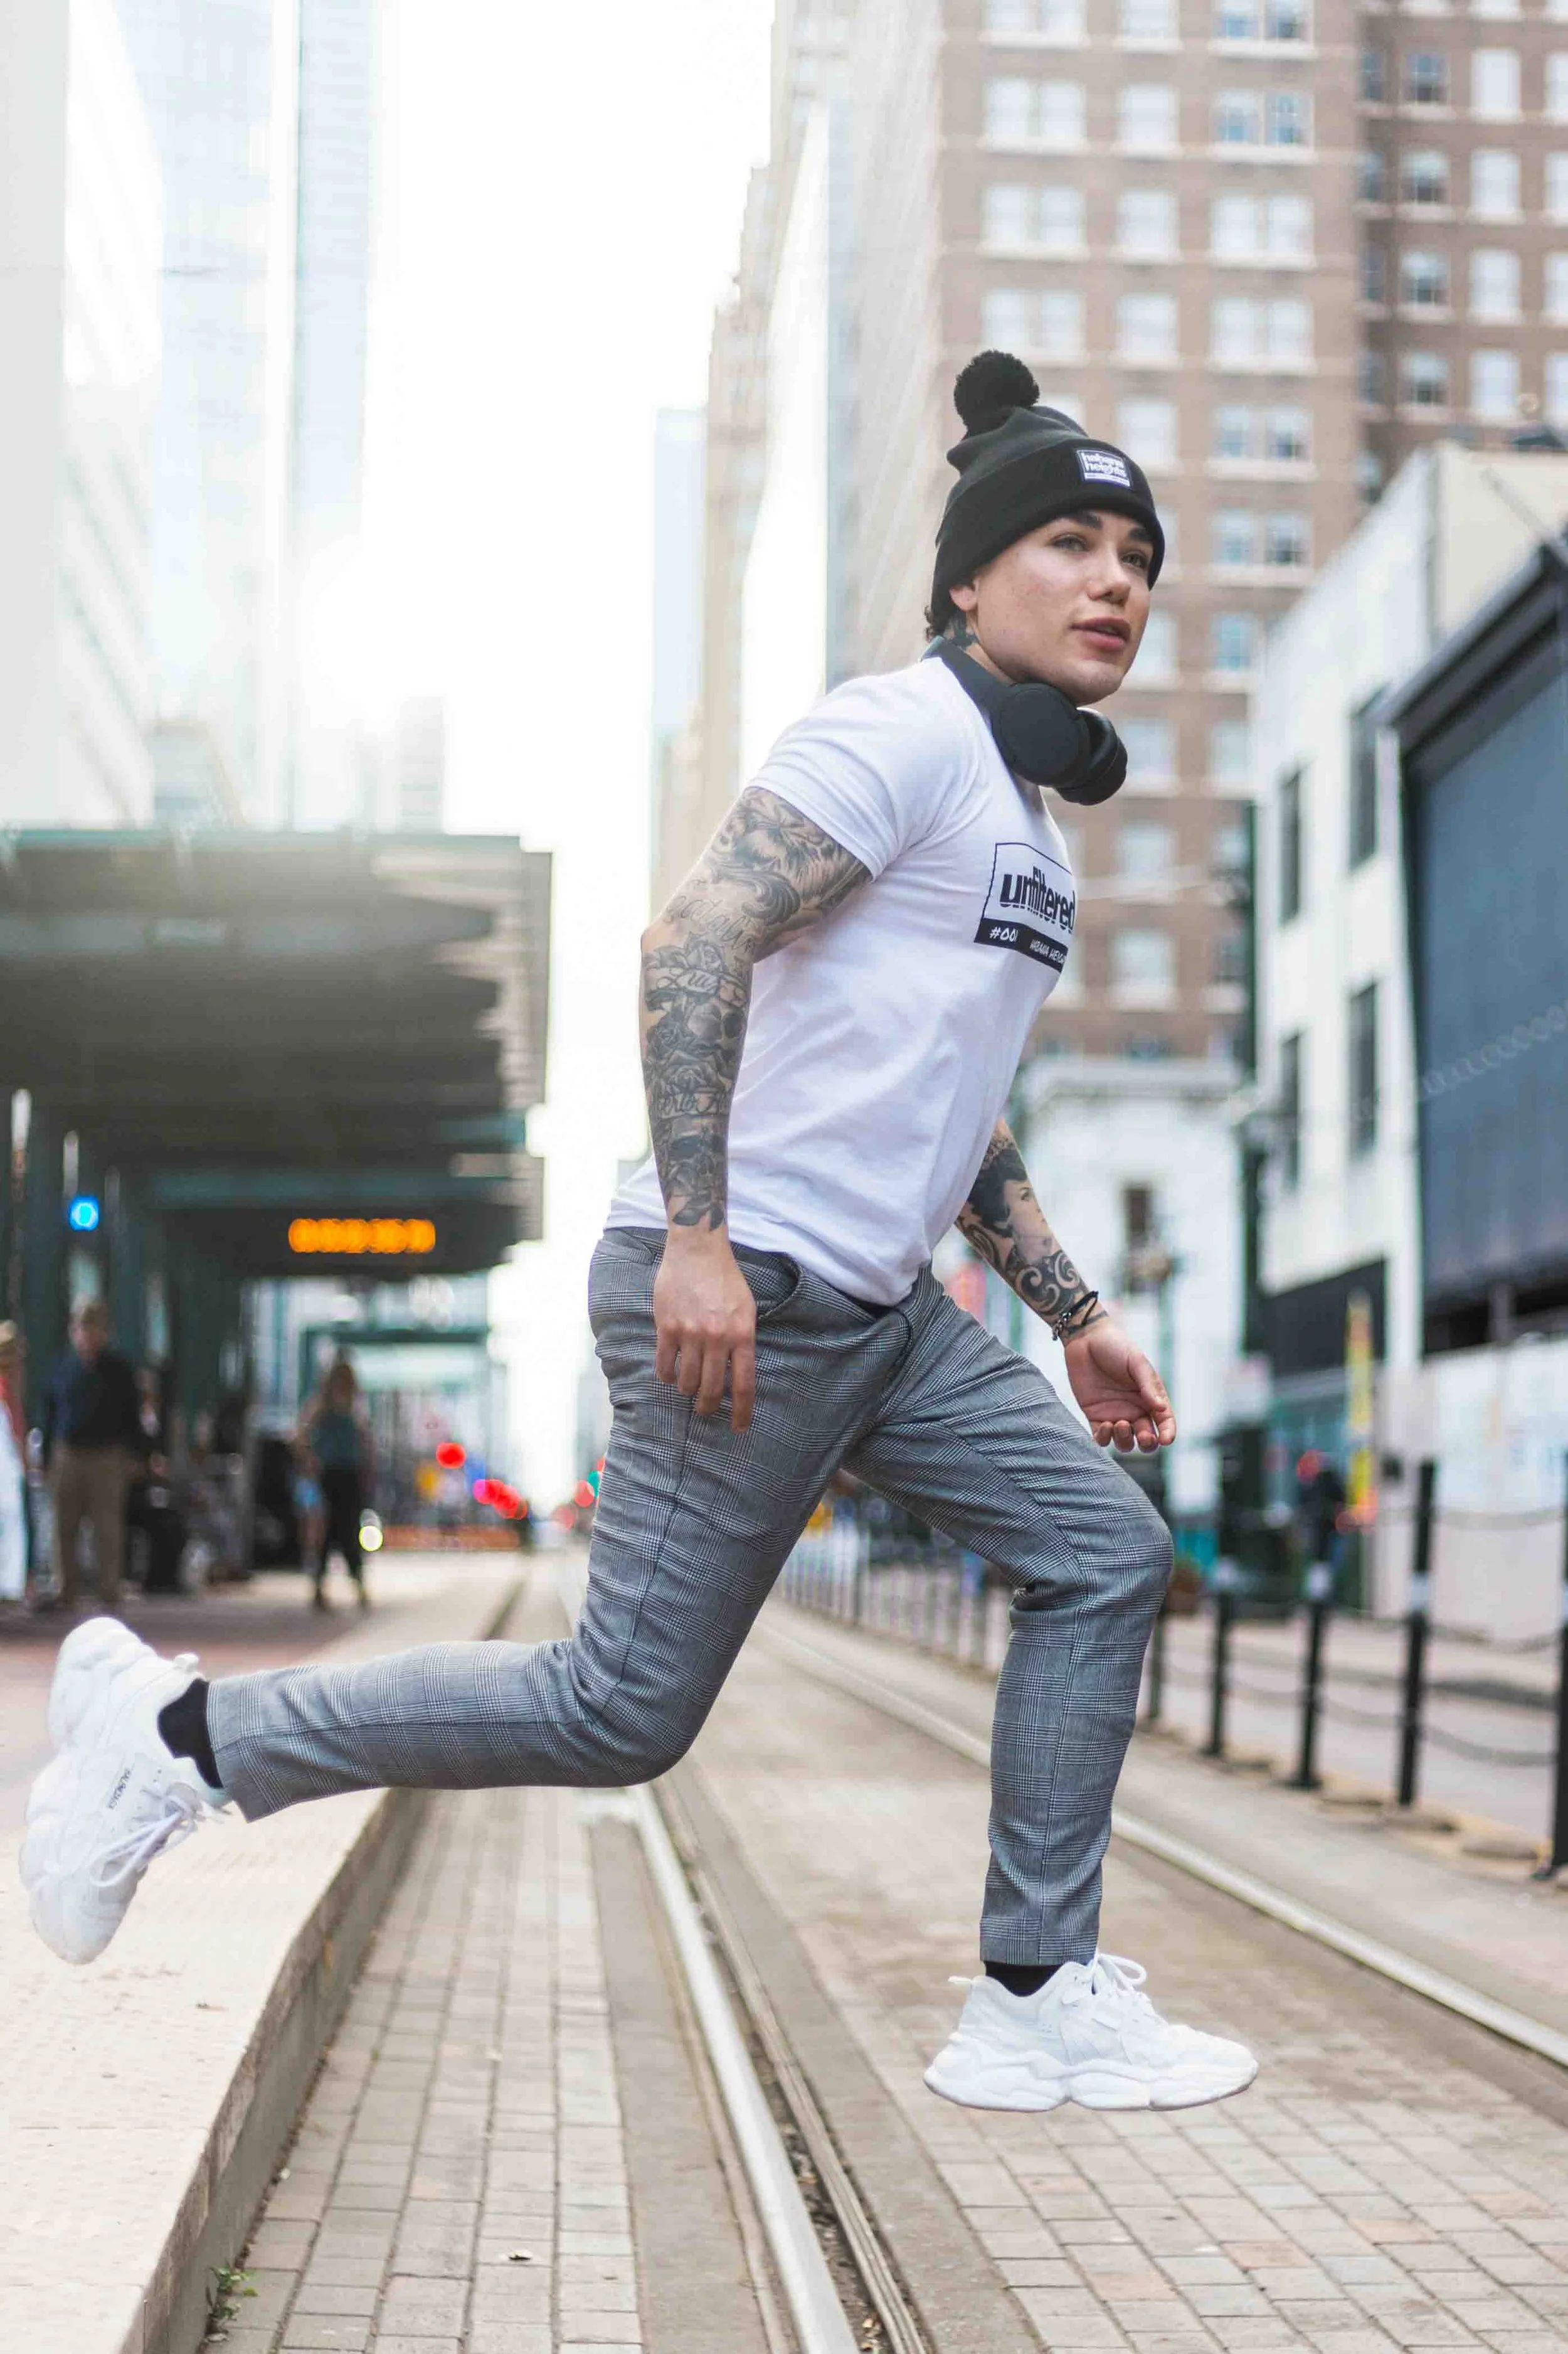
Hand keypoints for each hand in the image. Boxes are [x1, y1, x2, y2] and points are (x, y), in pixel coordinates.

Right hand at [653, 1227, 756, 1430]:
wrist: (697, 1250)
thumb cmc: (725, 1279)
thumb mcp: (746, 1309)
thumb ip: (742, 1339)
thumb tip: (735, 1370)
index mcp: (742, 1335)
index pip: (744, 1384)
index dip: (742, 1411)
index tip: (740, 1428)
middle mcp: (717, 1338)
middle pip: (712, 1389)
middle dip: (709, 1406)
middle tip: (706, 1410)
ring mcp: (690, 1334)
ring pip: (686, 1381)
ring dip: (687, 1390)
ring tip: (688, 1388)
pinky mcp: (667, 1328)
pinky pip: (664, 1365)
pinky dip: (667, 1376)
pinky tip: (670, 1374)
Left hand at [1063, 1318, 1174, 1451]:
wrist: (1086, 1339)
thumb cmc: (1116, 1347)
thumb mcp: (1136, 1362)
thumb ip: (1148, 1385)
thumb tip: (1161, 1409)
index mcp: (1150, 1397)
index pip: (1164, 1421)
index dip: (1168, 1433)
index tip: (1165, 1440)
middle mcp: (1135, 1410)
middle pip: (1146, 1439)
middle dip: (1147, 1443)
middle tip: (1142, 1436)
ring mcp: (1115, 1415)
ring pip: (1124, 1442)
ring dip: (1124, 1440)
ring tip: (1120, 1425)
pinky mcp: (1095, 1416)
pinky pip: (1102, 1437)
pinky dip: (1105, 1438)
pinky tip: (1105, 1426)